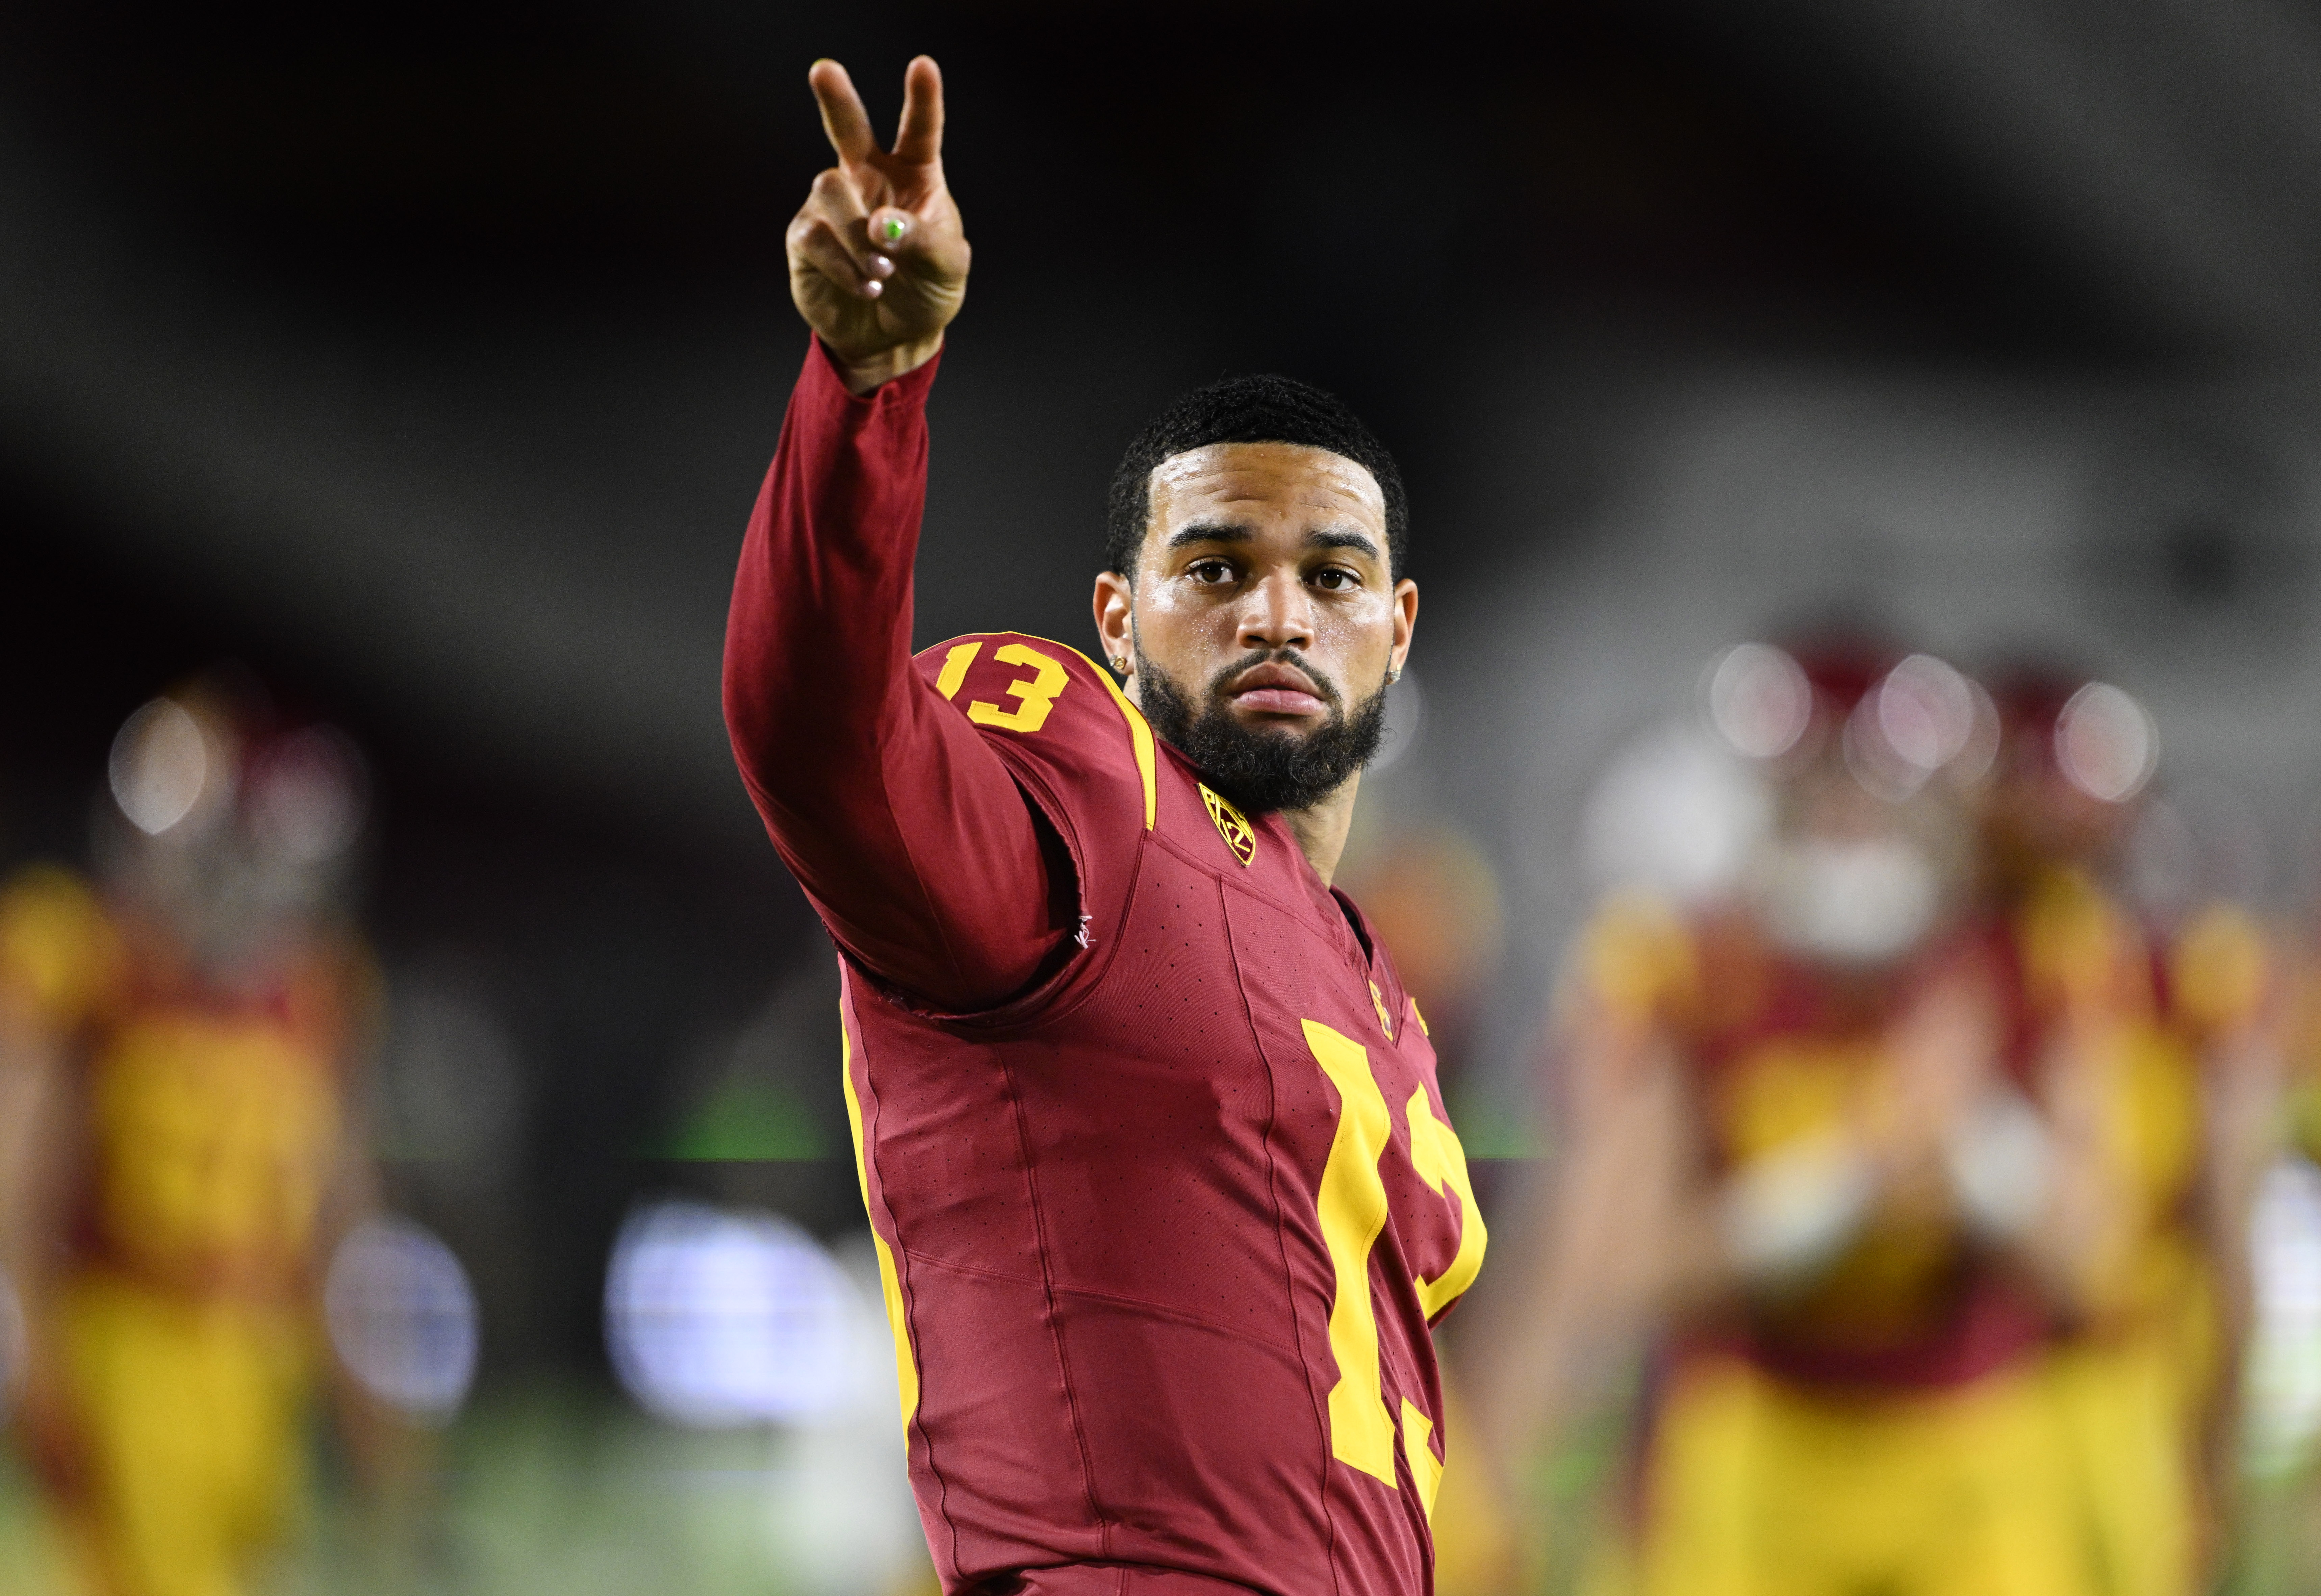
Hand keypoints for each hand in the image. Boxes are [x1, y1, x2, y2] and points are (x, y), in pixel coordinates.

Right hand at [789, 57, 968, 392]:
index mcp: (913, 176)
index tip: (923, 66)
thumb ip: (924, 240)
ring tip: (883, 272)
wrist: (893, 337)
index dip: (922, 99)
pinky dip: (845, 265)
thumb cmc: (926, 291)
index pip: (918, 131)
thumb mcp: (946, 267)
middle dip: (835, 99)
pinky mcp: (805, 237)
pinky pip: (817, 236)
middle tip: (823, 70)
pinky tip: (867, 286)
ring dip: (859, 234)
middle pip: (848, 129)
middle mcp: (868, 181)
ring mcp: (832, 206)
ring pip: (831, 189)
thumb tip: (881, 224)